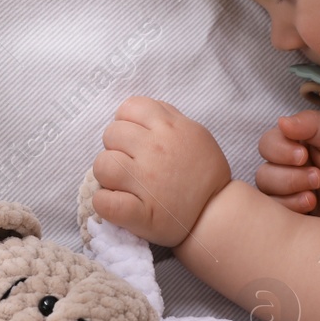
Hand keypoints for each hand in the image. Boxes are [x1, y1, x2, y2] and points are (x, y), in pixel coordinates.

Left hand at [92, 96, 231, 247]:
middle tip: (130, 162)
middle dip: (116, 146)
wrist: (217, 212)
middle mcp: (155, 150)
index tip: (135, 138)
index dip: (127, 121)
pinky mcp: (140, 213)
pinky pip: (104, 202)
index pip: (129, 107)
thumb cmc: (205, 173)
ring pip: (102, 164)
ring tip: (122, 182)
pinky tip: (115, 202)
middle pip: (111, 133)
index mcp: (169, 128)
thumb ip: (169, 117)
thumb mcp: (195, 133)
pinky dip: (103, 203)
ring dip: (107, 173)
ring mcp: (146, 181)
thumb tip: (141, 111)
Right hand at [255, 108, 319, 227]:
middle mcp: (287, 169)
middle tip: (318, 177)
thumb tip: (281, 121)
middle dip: (289, 176)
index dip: (279, 150)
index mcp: (295, 145)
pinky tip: (312, 206)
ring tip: (315, 196)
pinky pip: (274, 215)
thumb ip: (311, 123)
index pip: (268, 144)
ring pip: (266, 193)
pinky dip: (291, 208)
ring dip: (290, 191)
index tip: (304, 155)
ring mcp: (288, 195)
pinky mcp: (292, 217)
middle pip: (263, 171)